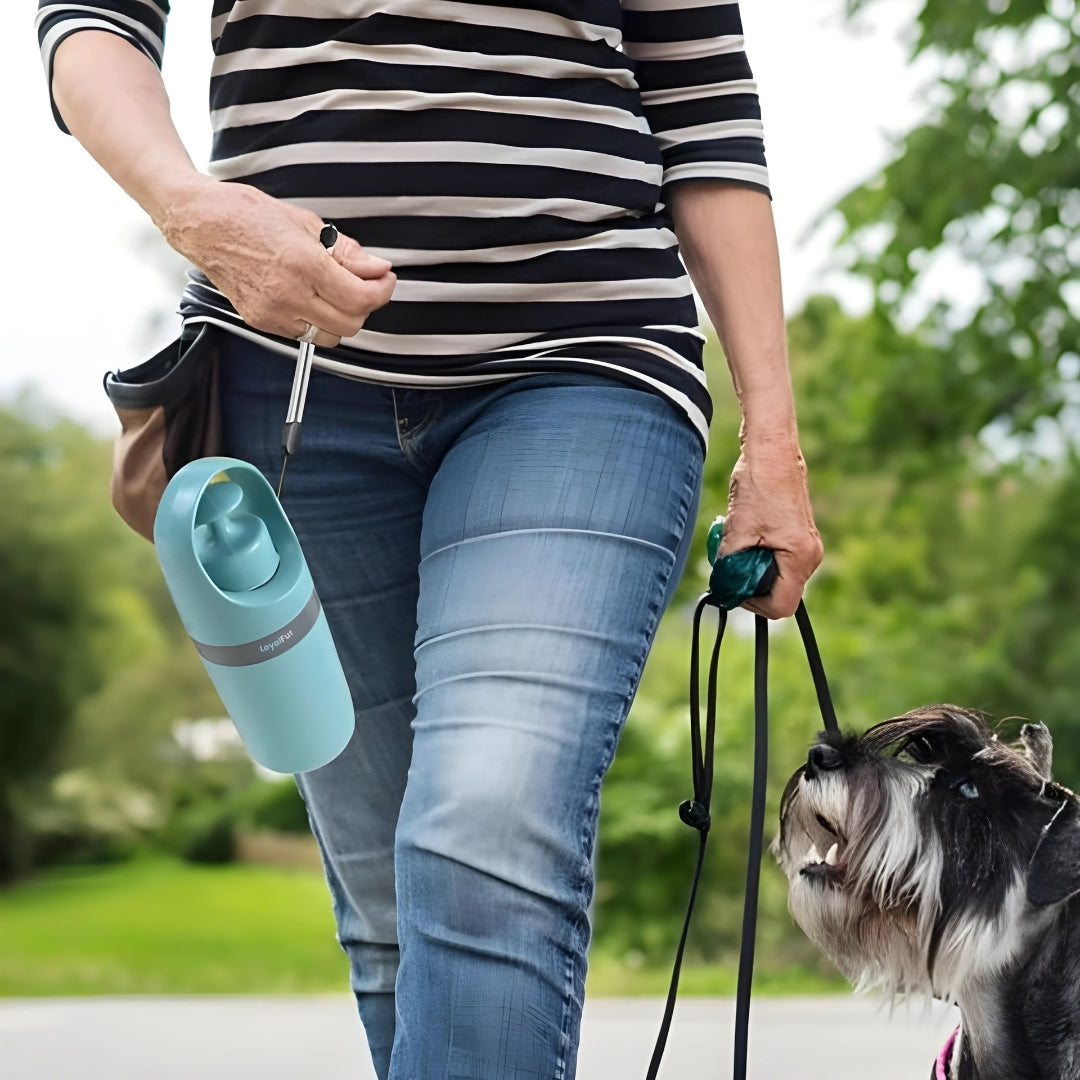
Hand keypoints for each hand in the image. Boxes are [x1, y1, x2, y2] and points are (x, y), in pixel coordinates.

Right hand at [157, 177, 395, 346]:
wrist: (202, 224)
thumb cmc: (248, 215)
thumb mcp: (307, 224)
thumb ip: (347, 253)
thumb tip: (377, 268)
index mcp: (304, 265)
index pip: (361, 299)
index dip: (382, 291)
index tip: (385, 280)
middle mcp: (288, 294)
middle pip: (350, 324)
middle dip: (365, 306)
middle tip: (366, 285)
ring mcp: (273, 313)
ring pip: (329, 336)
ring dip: (341, 319)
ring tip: (336, 293)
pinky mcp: (262, 322)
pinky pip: (304, 335)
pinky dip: (316, 322)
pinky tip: (311, 298)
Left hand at [718, 441, 822, 618]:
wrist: (770, 450)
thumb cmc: (759, 485)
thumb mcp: (737, 531)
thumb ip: (731, 567)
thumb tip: (723, 589)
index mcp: (800, 557)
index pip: (781, 606)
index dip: (752, 605)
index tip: (732, 589)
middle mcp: (810, 554)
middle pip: (779, 591)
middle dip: (750, 583)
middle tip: (729, 564)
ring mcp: (806, 544)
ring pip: (775, 574)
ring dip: (751, 566)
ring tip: (734, 542)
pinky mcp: (797, 534)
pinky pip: (776, 557)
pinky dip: (756, 552)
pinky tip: (743, 532)